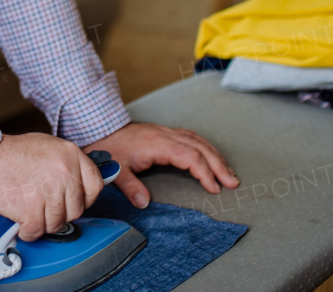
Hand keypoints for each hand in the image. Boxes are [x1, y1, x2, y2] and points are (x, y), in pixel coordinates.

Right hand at [0, 132, 104, 241]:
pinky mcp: (31, 209)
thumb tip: (80, 184)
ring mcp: (49, 191)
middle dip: (60, 213)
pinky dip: (27, 231)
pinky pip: (37, 231)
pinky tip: (20, 221)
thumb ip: (66, 163)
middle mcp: (64, 172)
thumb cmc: (10, 153)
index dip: (84, 198)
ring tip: (28, 211)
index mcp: (70, 154)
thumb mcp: (46, 146)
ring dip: (42, 223)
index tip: (73, 201)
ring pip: (57, 223)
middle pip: (76, 209)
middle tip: (43, 207)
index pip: (94, 185)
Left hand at [84, 122, 237, 207]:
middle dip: (218, 165)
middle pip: (200, 148)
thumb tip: (145, 203)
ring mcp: (166, 132)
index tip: (213, 188)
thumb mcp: (116, 170)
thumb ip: (131, 187)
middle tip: (232, 182)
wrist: (99, 129)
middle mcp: (166, 135)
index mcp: (158, 143)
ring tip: (228, 173)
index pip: (189, 157)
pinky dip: (205, 148)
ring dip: (215, 156)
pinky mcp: (165, 133)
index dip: (204, 172)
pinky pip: (191, 138)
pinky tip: (211, 156)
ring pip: (198, 141)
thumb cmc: (109, 148)